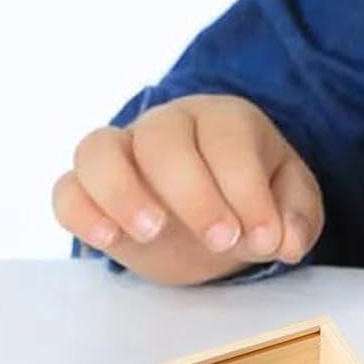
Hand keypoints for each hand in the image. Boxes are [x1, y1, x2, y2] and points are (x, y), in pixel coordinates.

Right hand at [54, 94, 323, 284]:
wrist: (213, 219)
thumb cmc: (252, 201)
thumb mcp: (291, 207)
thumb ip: (296, 218)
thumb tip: (287, 241)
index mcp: (223, 121)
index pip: (227, 139)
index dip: (246, 188)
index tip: (264, 238)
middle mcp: (166, 126)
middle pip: (162, 139)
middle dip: (193, 193)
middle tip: (220, 241)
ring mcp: (121, 155)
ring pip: (98, 149)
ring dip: (122, 192)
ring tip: (152, 234)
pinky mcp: (90, 192)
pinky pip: (67, 189)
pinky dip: (80, 212)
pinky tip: (108, 243)